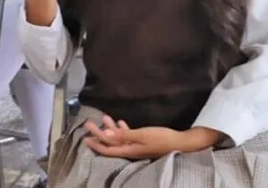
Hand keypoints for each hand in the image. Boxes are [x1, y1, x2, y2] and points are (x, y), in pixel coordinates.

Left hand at [83, 118, 221, 159]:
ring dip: (111, 129)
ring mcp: (137, 147)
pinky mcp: (144, 142)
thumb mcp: (142, 135)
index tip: (85, 137)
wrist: (183, 142)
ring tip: (104, 118)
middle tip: (89, 123)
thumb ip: (123, 134)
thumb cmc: (162, 138)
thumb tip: (106, 134)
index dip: (96, 143)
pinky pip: (129, 136)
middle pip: (111, 143)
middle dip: (100, 133)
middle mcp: (131, 150)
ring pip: (119, 139)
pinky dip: (122, 129)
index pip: (107, 149)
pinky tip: (119, 122)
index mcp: (129, 150)